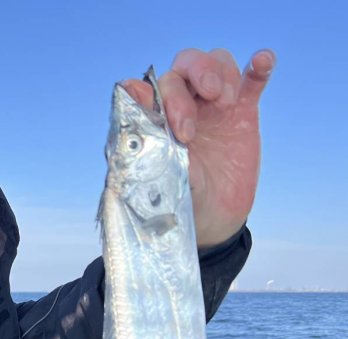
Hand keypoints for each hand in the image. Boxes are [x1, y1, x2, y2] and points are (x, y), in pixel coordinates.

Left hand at [123, 49, 275, 247]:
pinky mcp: (242, 112)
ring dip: (222, 73)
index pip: (151, 86)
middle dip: (196, 75)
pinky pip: (251, 80)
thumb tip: (134, 115)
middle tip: (206, 103)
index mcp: (156, 119)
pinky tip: (262, 61)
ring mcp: (213, 106)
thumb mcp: (164, 176)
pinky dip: (259, 67)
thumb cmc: (178, 197)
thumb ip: (153, 144)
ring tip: (225, 104)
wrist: (212, 218)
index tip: (169, 117)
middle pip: (185, 65)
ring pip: (217, 63)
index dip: (158, 92)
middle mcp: (182, 105)